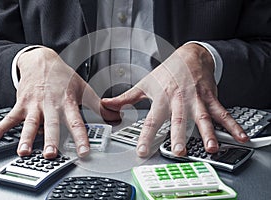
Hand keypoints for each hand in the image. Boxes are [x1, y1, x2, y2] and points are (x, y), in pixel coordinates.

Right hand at [0, 47, 118, 158]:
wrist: (41, 60)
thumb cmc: (62, 77)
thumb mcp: (83, 88)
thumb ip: (98, 105)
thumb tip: (115, 116)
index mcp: (67, 102)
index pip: (76, 122)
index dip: (81, 137)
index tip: (84, 151)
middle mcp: (50, 104)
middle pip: (51, 124)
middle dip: (51, 139)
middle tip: (51, 154)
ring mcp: (34, 104)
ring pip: (30, 123)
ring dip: (26, 137)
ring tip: (24, 151)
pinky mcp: (21, 104)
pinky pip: (10, 117)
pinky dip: (1, 127)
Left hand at [102, 43, 248, 156]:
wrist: (189, 55)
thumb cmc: (167, 73)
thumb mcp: (144, 84)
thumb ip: (125, 98)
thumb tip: (106, 105)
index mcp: (161, 98)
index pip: (152, 119)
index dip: (146, 135)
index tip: (142, 151)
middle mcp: (179, 99)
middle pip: (178, 119)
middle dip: (179, 136)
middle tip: (178, 152)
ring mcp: (196, 98)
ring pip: (202, 117)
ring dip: (208, 132)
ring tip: (211, 147)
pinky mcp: (210, 97)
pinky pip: (222, 112)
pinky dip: (232, 125)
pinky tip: (240, 136)